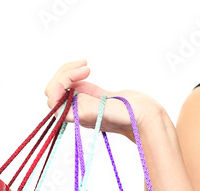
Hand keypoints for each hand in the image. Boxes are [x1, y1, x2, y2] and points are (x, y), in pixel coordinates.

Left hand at [44, 59, 166, 141]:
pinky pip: (75, 83)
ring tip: (85, 64)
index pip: (54, 100)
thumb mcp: (103, 112)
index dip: (59, 85)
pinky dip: (76, 72)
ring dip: (70, 70)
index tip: (76, 76)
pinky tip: (86, 68)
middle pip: (55, 90)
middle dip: (65, 73)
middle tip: (85, 65)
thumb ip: (84, 106)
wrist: (145, 117)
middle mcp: (77, 110)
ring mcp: (85, 102)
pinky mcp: (93, 96)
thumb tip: (68, 101)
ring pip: (64, 84)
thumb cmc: (127, 118)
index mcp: (76, 116)